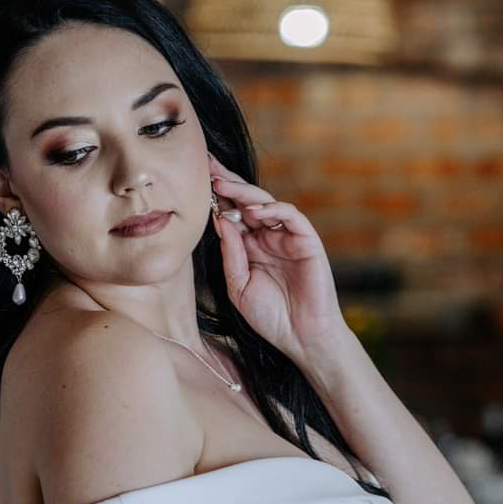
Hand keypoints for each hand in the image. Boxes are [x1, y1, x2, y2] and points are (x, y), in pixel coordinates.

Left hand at [208, 151, 348, 361]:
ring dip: (244, 192)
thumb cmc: (270, 317)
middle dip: (227, 182)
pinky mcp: (307, 240)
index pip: (231, 213)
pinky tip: (253, 211)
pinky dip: (273, 209)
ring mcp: (288, 236)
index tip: (195, 180)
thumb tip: (219, 220)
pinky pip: (291, 216)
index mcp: (250, 246)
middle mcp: (268, 236)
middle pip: (246, 201)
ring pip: (266, 203)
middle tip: (206, 165)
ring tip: (221, 184)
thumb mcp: (238, 286)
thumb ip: (230, 253)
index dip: (216, 197)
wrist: (301, 338)